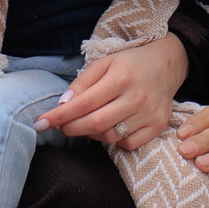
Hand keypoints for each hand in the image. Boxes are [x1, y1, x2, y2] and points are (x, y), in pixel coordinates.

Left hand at [34, 35, 187, 150]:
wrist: (167, 64)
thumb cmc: (130, 63)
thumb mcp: (104, 63)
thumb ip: (82, 82)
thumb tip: (63, 104)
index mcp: (121, 77)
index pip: (84, 103)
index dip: (60, 115)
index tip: (41, 122)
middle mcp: (137, 97)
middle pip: (95, 123)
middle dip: (71, 128)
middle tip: (61, 126)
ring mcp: (149, 113)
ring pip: (110, 136)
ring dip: (92, 134)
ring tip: (88, 122)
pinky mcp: (158, 126)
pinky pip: (128, 144)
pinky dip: (114, 140)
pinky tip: (111, 127)